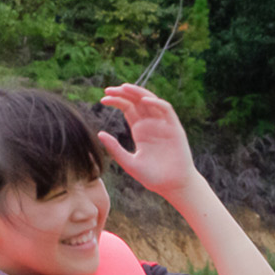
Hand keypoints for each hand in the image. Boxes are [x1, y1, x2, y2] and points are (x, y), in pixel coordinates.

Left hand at [97, 84, 196, 199]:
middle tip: (109, 89)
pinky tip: (144, 101)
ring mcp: (163, 125)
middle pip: (137, 101)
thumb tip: (100, 133)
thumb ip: (115, 149)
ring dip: (138, 92)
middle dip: (123, 92)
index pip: (127, 108)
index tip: (103, 99)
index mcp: (140, 130)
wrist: (173, 187)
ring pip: (151, 100)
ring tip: (124, 87)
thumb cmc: (153, 177)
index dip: (116, 101)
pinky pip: (166, 110)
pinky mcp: (175, 128)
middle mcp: (151, 124)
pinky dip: (156, 103)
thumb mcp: (129, 163)